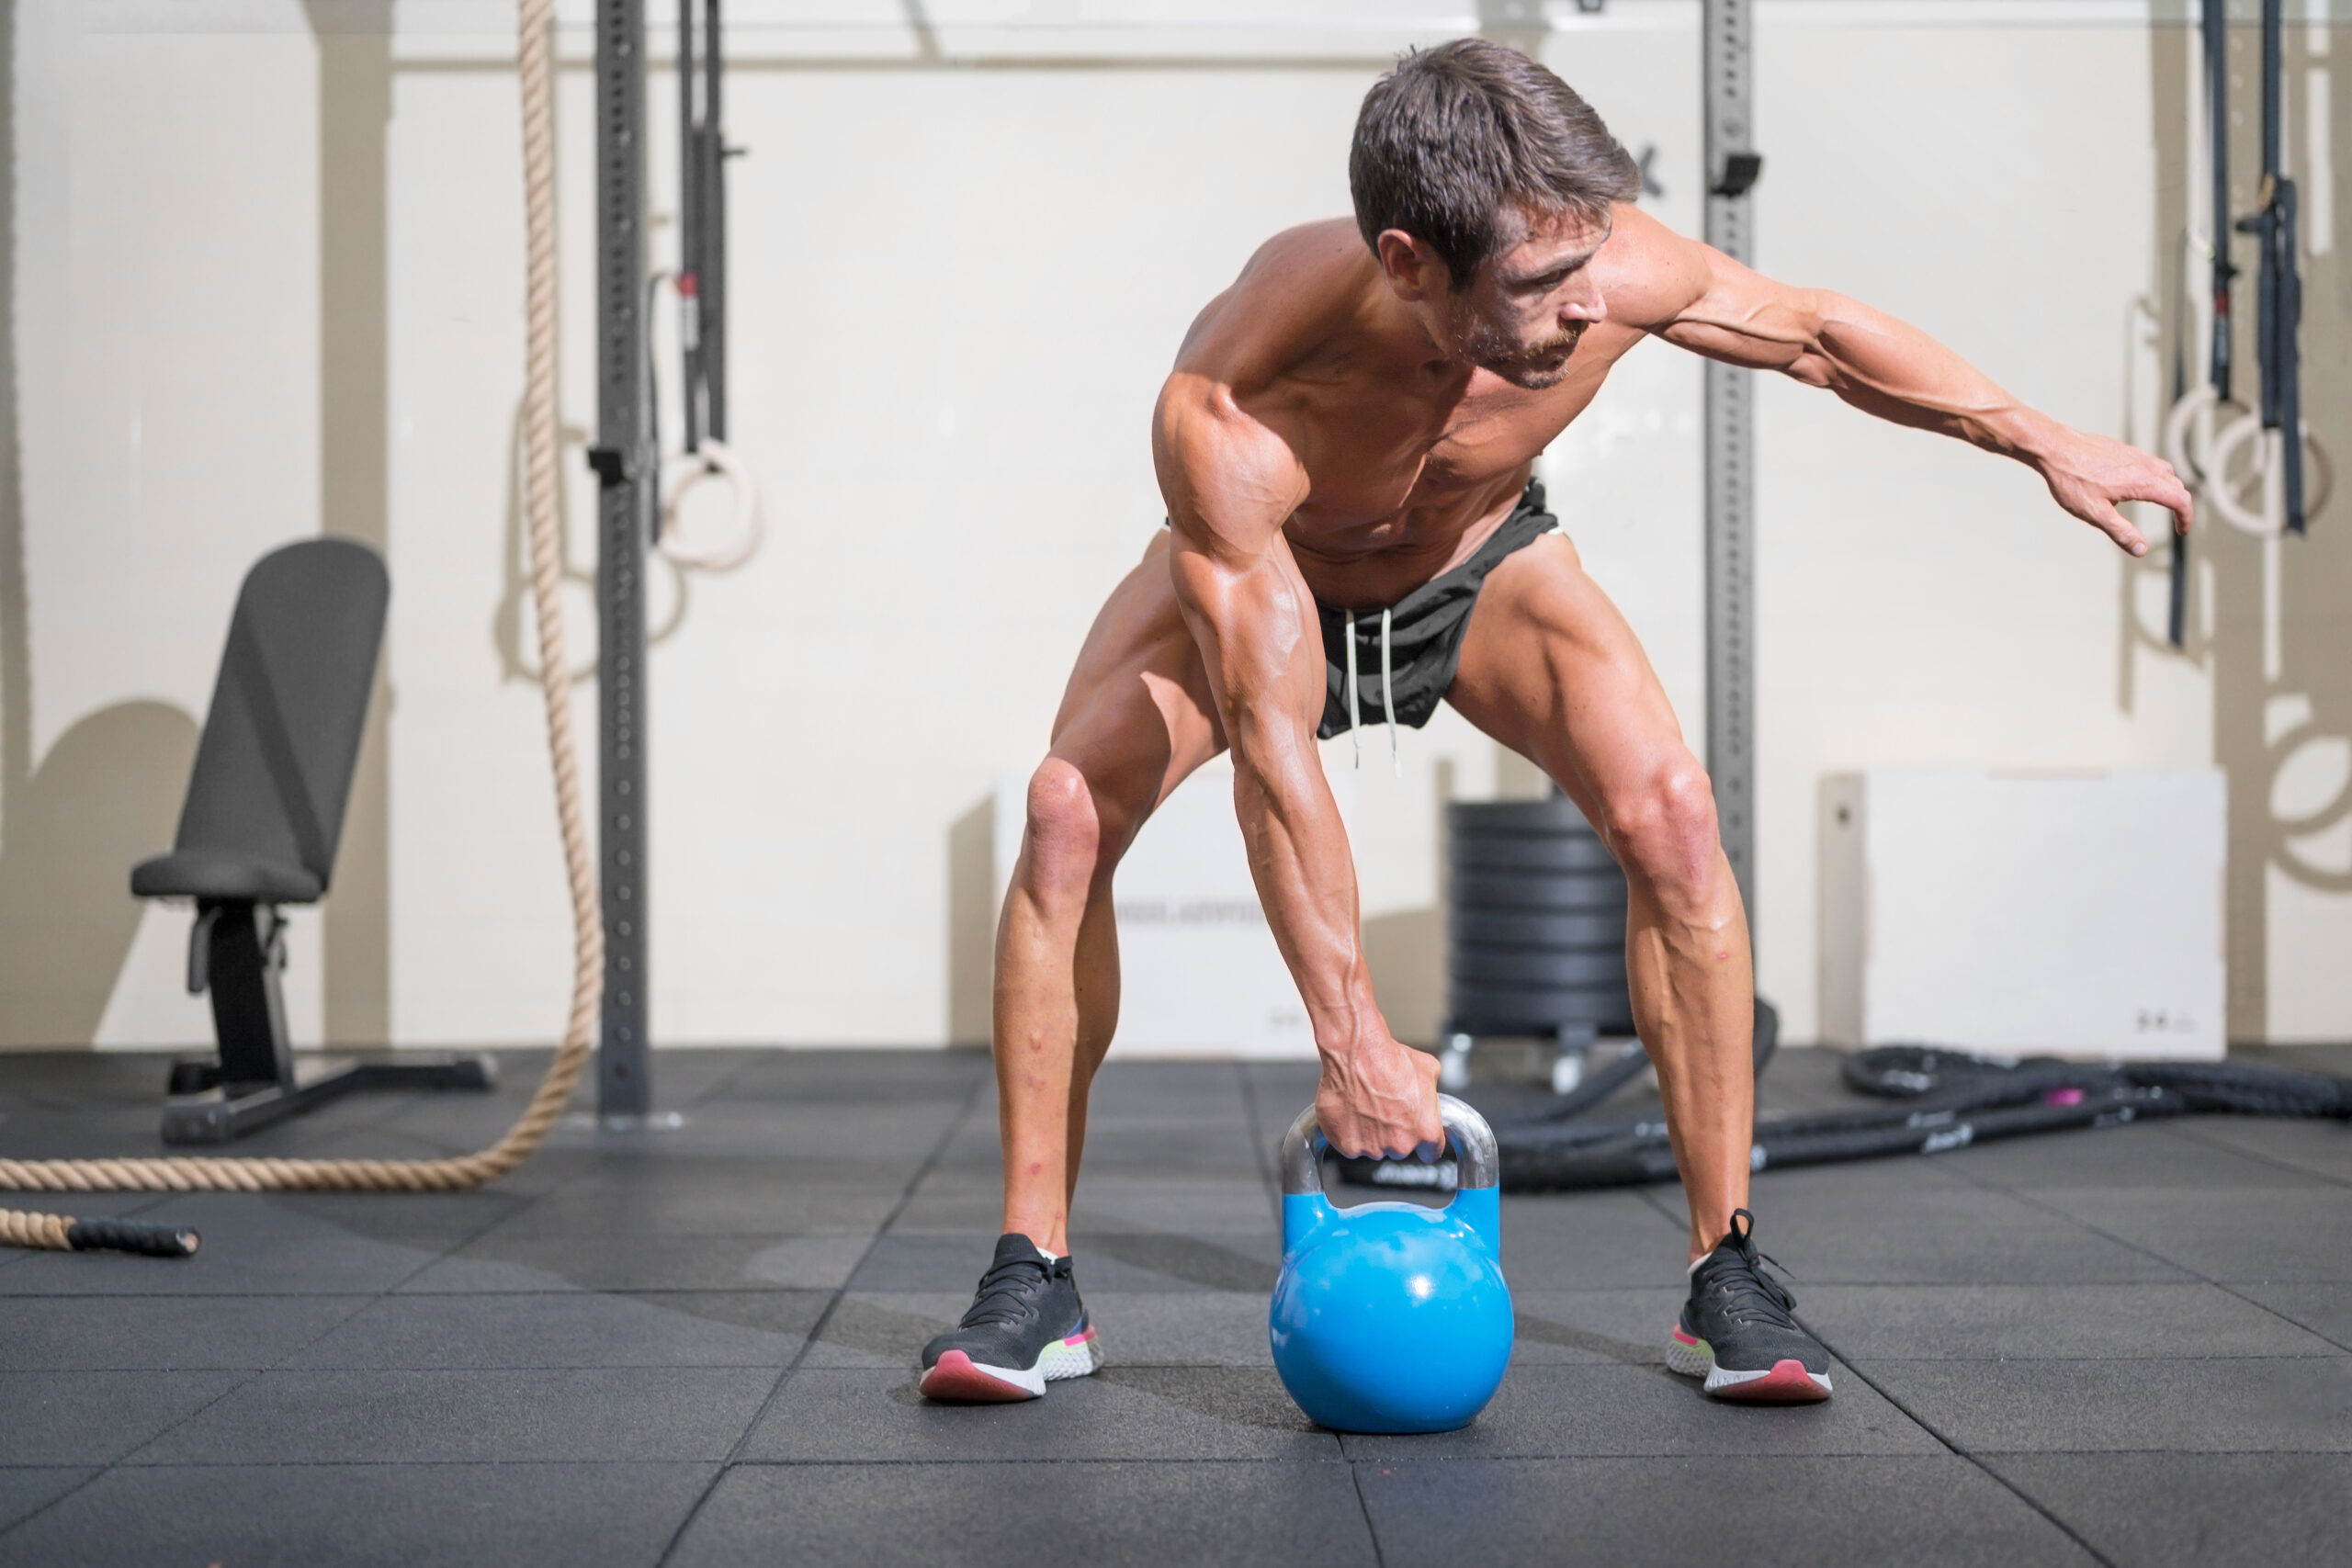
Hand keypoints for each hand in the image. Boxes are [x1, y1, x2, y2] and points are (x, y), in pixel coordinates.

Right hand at [1315, 1036, 1443, 1159]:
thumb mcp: (1428, 1070)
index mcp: (1426, 1131)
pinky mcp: (1347, 1146)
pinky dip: (1348, 1132)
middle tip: (1384, 1108)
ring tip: (1364, 1105)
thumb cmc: (1390, 1059)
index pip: (1430, 1152)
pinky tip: (1350, 1110)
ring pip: (1374, 1147)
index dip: (1423, 1142)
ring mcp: (1372, 1148)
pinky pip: (1350, 1144)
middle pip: (1399, 1148)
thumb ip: (1431, 1095)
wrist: (1356, 1053)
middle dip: (1394, 1133)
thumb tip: (1429, 1096)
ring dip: (1370, 1132)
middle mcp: (1400, 1145)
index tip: (1415, 1133)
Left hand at [2034, 425, 2193, 556]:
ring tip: (2162, 503)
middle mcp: (2144, 465)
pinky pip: (2148, 462)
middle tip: (2176, 521)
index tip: (2182, 531)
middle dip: (2180, 504)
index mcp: (2143, 482)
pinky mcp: (2122, 448)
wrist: (2053, 448)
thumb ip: (2121, 532)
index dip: (2187, 517)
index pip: (2180, 499)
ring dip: (2169, 488)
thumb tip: (2142, 550)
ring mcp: (2133, 454)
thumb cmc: (2072, 480)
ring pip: (2164, 470)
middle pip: (2176, 484)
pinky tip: (2136, 484)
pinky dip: (2154, 476)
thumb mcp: (2095, 513)